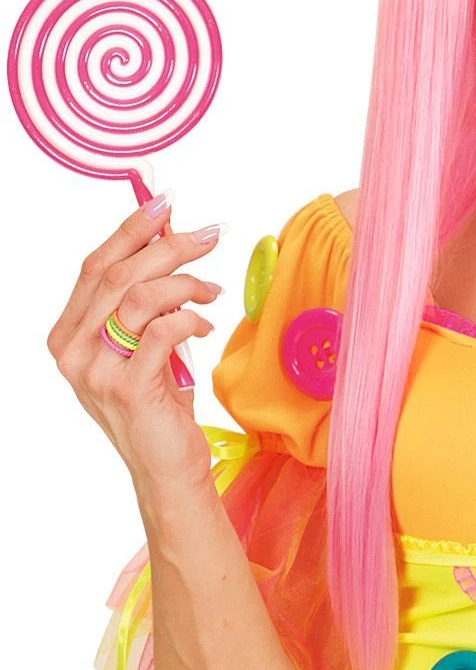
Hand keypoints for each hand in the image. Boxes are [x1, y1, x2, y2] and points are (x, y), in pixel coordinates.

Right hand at [47, 198, 223, 494]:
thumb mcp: (145, 345)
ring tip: (211, 292)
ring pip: (139, 297)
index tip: (165, 202)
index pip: (95, 266)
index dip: (130, 229)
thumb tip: (169, 237)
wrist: (166, 467)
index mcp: (69, 335)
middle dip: (168, 245)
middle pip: (118, 274)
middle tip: (210, 235)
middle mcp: (73, 351)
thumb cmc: (160, 404)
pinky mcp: (129, 388)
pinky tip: (205, 324)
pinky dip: (190, 318)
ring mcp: (96, 371)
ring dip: (185, 283)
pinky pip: (162, 330)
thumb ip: (146, 301)